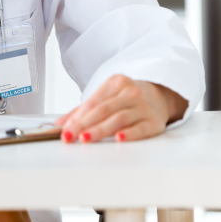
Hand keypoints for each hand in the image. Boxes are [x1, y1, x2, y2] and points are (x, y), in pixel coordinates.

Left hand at [55, 75, 187, 143]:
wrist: (160, 96)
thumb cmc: (127, 98)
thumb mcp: (106, 96)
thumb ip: (82, 110)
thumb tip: (60, 124)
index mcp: (116, 82)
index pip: (93, 102)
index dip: (77, 117)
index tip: (65, 130)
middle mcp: (131, 92)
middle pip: (103, 110)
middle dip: (84, 124)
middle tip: (71, 136)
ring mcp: (144, 106)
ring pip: (118, 119)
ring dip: (100, 130)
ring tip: (86, 138)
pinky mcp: (154, 122)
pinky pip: (140, 128)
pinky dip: (129, 134)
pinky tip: (118, 138)